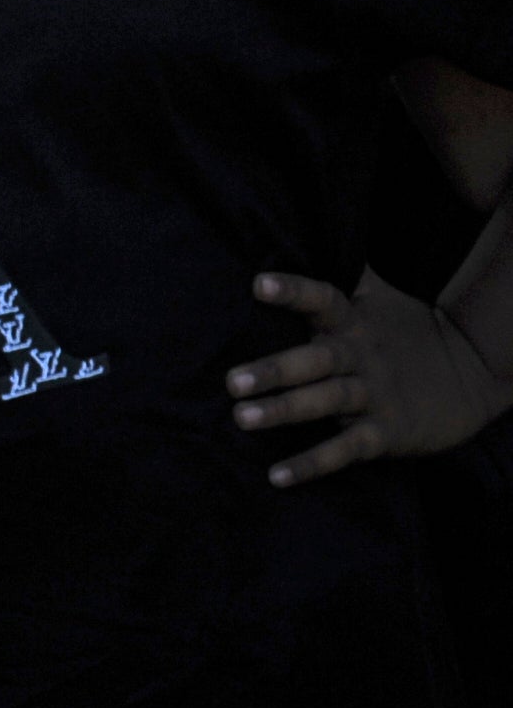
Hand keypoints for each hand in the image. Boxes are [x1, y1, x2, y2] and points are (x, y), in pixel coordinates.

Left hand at [227, 268, 512, 484]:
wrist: (474, 373)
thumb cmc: (406, 333)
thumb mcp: (380, 301)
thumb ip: (342, 278)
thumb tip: (308, 230)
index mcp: (355, 323)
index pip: (323, 299)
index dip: (293, 292)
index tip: (258, 284)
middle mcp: (361, 356)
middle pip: (316, 359)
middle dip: (276, 369)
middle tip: (232, 381)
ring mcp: (374, 395)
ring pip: (326, 401)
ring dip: (285, 411)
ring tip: (242, 418)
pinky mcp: (386, 432)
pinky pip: (345, 449)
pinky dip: (312, 464)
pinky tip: (276, 477)